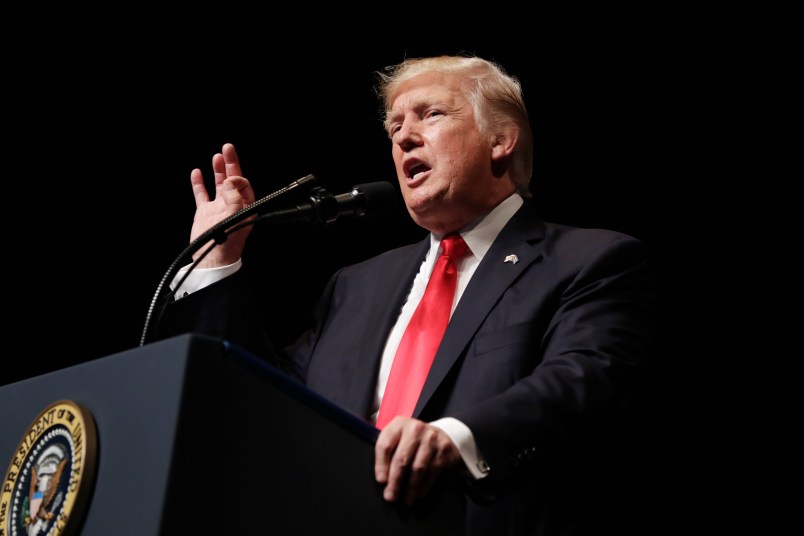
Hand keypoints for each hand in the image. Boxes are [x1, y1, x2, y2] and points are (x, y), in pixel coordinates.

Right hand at [189, 143, 255, 267]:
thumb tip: (230, 180)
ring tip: (217, 156)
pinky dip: (199, 183)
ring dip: (218, 170)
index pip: (244, 185)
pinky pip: (201, 194)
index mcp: (245, 207)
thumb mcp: (235, 218)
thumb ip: (234, 197)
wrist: (211, 260)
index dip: (238, 176)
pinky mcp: (205, 212)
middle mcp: (233, 205)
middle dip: (231, 163)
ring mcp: (218, 208)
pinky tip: (196, 172)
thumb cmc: (227, 244)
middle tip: (228, 147)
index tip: (232, 176)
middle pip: (232, 179)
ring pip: (218, 184)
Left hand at [374, 417, 461, 505]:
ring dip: (410, 488)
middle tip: (390, 496)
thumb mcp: (399, 438)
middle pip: (401, 459)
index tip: (381, 481)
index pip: (385, 445)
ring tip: (406, 499)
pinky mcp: (443, 449)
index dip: (381, 465)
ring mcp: (431, 438)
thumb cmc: (413, 440)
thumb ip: (388, 451)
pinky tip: (418, 493)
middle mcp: (415, 428)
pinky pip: (432, 472)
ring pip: (417, 468)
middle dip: (395, 481)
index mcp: (399, 424)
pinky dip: (424, 485)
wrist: (440, 434)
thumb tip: (383, 479)